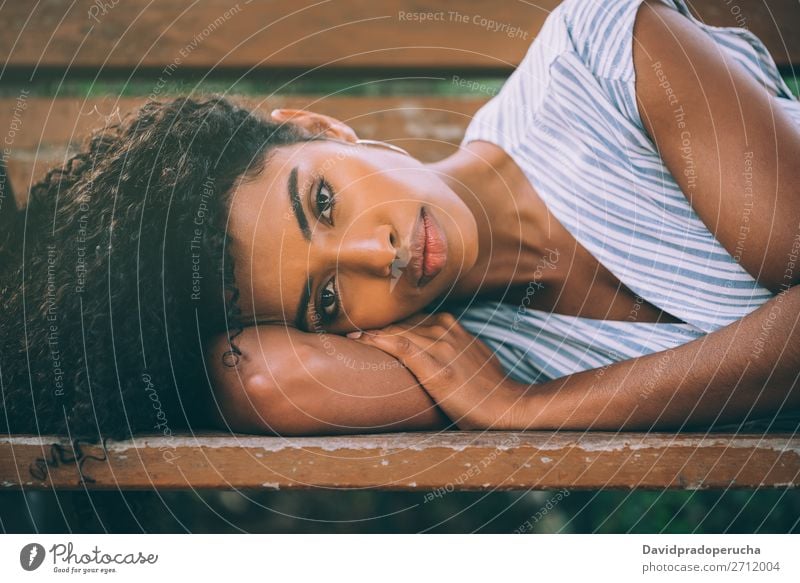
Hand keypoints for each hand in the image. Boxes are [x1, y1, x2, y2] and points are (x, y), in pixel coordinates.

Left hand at [349, 312, 526, 429]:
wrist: (509, 406)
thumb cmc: (491, 389)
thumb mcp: (472, 359)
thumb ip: (452, 349)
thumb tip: (432, 354)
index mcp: (452, 327)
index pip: (410, 318)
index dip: (385, 321)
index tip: (361, 323)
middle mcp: (445, 330)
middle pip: (399, 321)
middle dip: (371, 323)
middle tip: (340, 324)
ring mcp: (441, 347)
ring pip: (395, 330)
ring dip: (367, 331)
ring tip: (340, 331)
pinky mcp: (435, 367)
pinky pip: (399, 346)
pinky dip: (376, 341)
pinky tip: (357, 339)